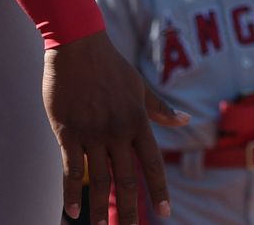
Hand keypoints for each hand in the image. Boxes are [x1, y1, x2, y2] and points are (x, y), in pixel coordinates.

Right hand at [42, 32, 188, 222]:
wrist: (77, 44)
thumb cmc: (111, 66)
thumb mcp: (140, 86)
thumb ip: (160, 110)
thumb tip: (186, 121)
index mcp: (138, 121)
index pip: (152, 163)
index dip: (158, 190)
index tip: (164, 213)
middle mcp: (117, 131)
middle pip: (126, 179)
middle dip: (130, 209)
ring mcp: (92, 133)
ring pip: (99, 179)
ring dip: (100, 208)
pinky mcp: (68, 131)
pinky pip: (70, 169)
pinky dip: (70, 192)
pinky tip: (71, 211)